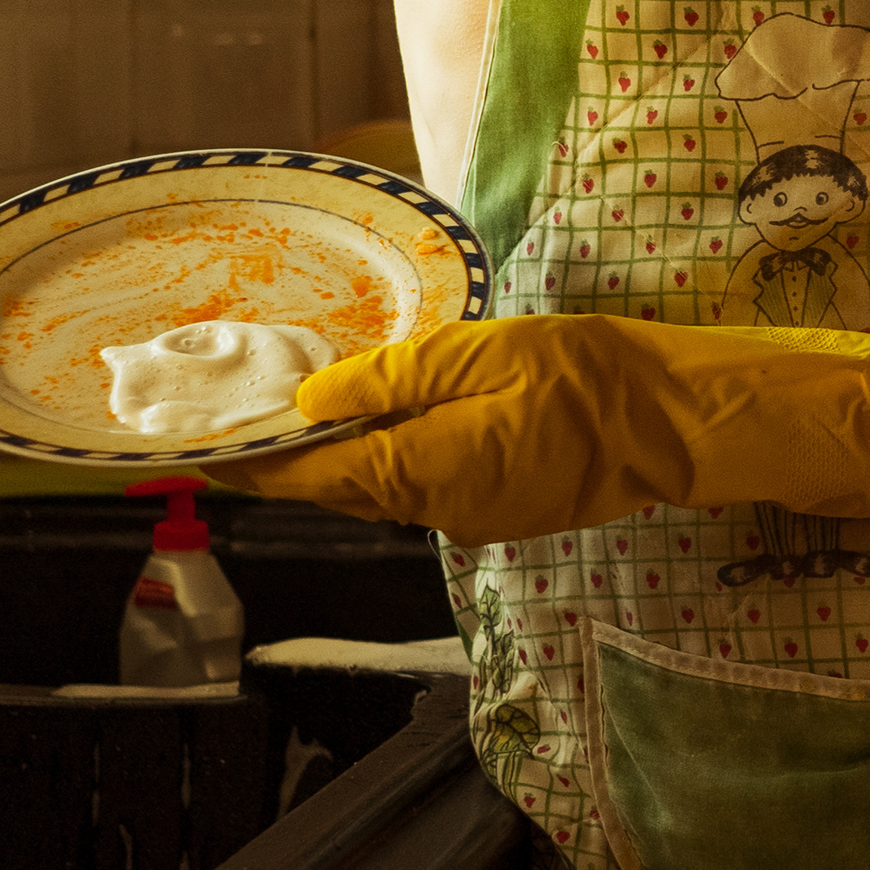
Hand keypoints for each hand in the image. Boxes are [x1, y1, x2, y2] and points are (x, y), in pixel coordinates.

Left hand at [233, 316, 869, 547]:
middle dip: (281, 461)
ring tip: (288, 416)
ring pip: (376, 490)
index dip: (249, 462)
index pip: (310, 474)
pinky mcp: (498, 509)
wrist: (676, 422)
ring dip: (330, 460)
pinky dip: (382, 461)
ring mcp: (469, 516)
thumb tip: (309, 403)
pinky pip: (418, 487)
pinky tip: (374, 423)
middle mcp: (434, 509)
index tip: (193, 451)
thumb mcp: (480, 352)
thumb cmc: (587, 376)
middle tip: (229, 421)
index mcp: (422, 471)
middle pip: (336, 489)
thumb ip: (390, 378)